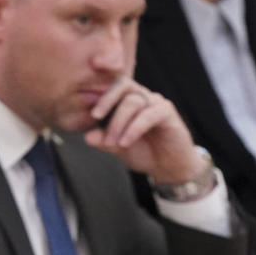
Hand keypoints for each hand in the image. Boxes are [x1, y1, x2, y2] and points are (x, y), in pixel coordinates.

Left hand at [84, 76, 201, 183]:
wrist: (168, 168)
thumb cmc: (144, 153)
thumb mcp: (118, 148)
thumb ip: (104, 141)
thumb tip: (87, 136)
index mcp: (131, 101)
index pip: (116, 87)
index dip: (103, 96)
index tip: (92, 114)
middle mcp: (144, 97)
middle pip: (124, 87)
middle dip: (107, 102)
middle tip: (96, 118)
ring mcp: (156, 103)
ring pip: (133, 102)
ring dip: (118, 123)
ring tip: (113, 143)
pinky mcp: (168, 113)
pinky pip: (148, 115)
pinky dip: (134, 128)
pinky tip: (125, 142)